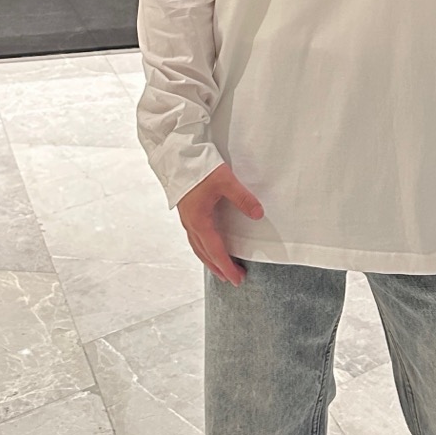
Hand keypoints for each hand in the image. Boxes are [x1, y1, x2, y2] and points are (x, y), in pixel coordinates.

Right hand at [177, 161, 263, 283]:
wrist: (177, 155)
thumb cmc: (199, 167)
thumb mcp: (225, 181)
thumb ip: (242, 198)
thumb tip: (258, 215)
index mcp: (199, 221)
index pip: (216, 251)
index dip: (227, 266)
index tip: (237, 279)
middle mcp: (191, 224)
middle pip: (205, 254)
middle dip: (220, 268)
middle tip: (234, 279)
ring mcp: (187, 219)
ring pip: (198, 247)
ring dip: (210, 260)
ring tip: (221, 269)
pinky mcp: (186, 212)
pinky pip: (195, 238)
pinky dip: (203, 248)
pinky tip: (209, 246)